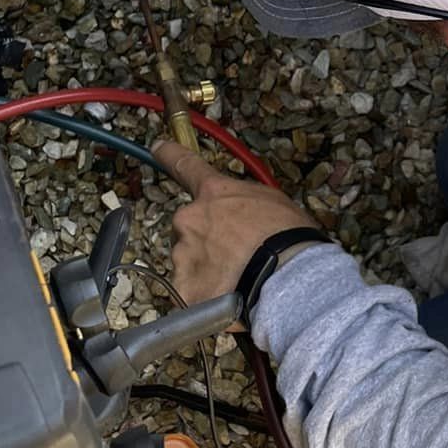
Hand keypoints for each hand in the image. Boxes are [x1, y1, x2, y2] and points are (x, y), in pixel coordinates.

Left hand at [154, 140, 318, 305]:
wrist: (287, 277)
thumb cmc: (289, 236)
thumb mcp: (273, 201)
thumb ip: (244, 201)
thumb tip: (240, 214)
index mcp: (213, 192)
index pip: (185, 165)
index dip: (170, 154)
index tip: (158, 148)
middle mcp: (190, 219)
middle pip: (188, 228)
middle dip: (205, 239)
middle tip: (235, 255)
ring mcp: (183, 255)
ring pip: (187, 262)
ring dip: (206, 270)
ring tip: (237, 281)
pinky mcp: (183, 290)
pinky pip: (188, 293)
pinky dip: (204, 297)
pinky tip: (227, 300)